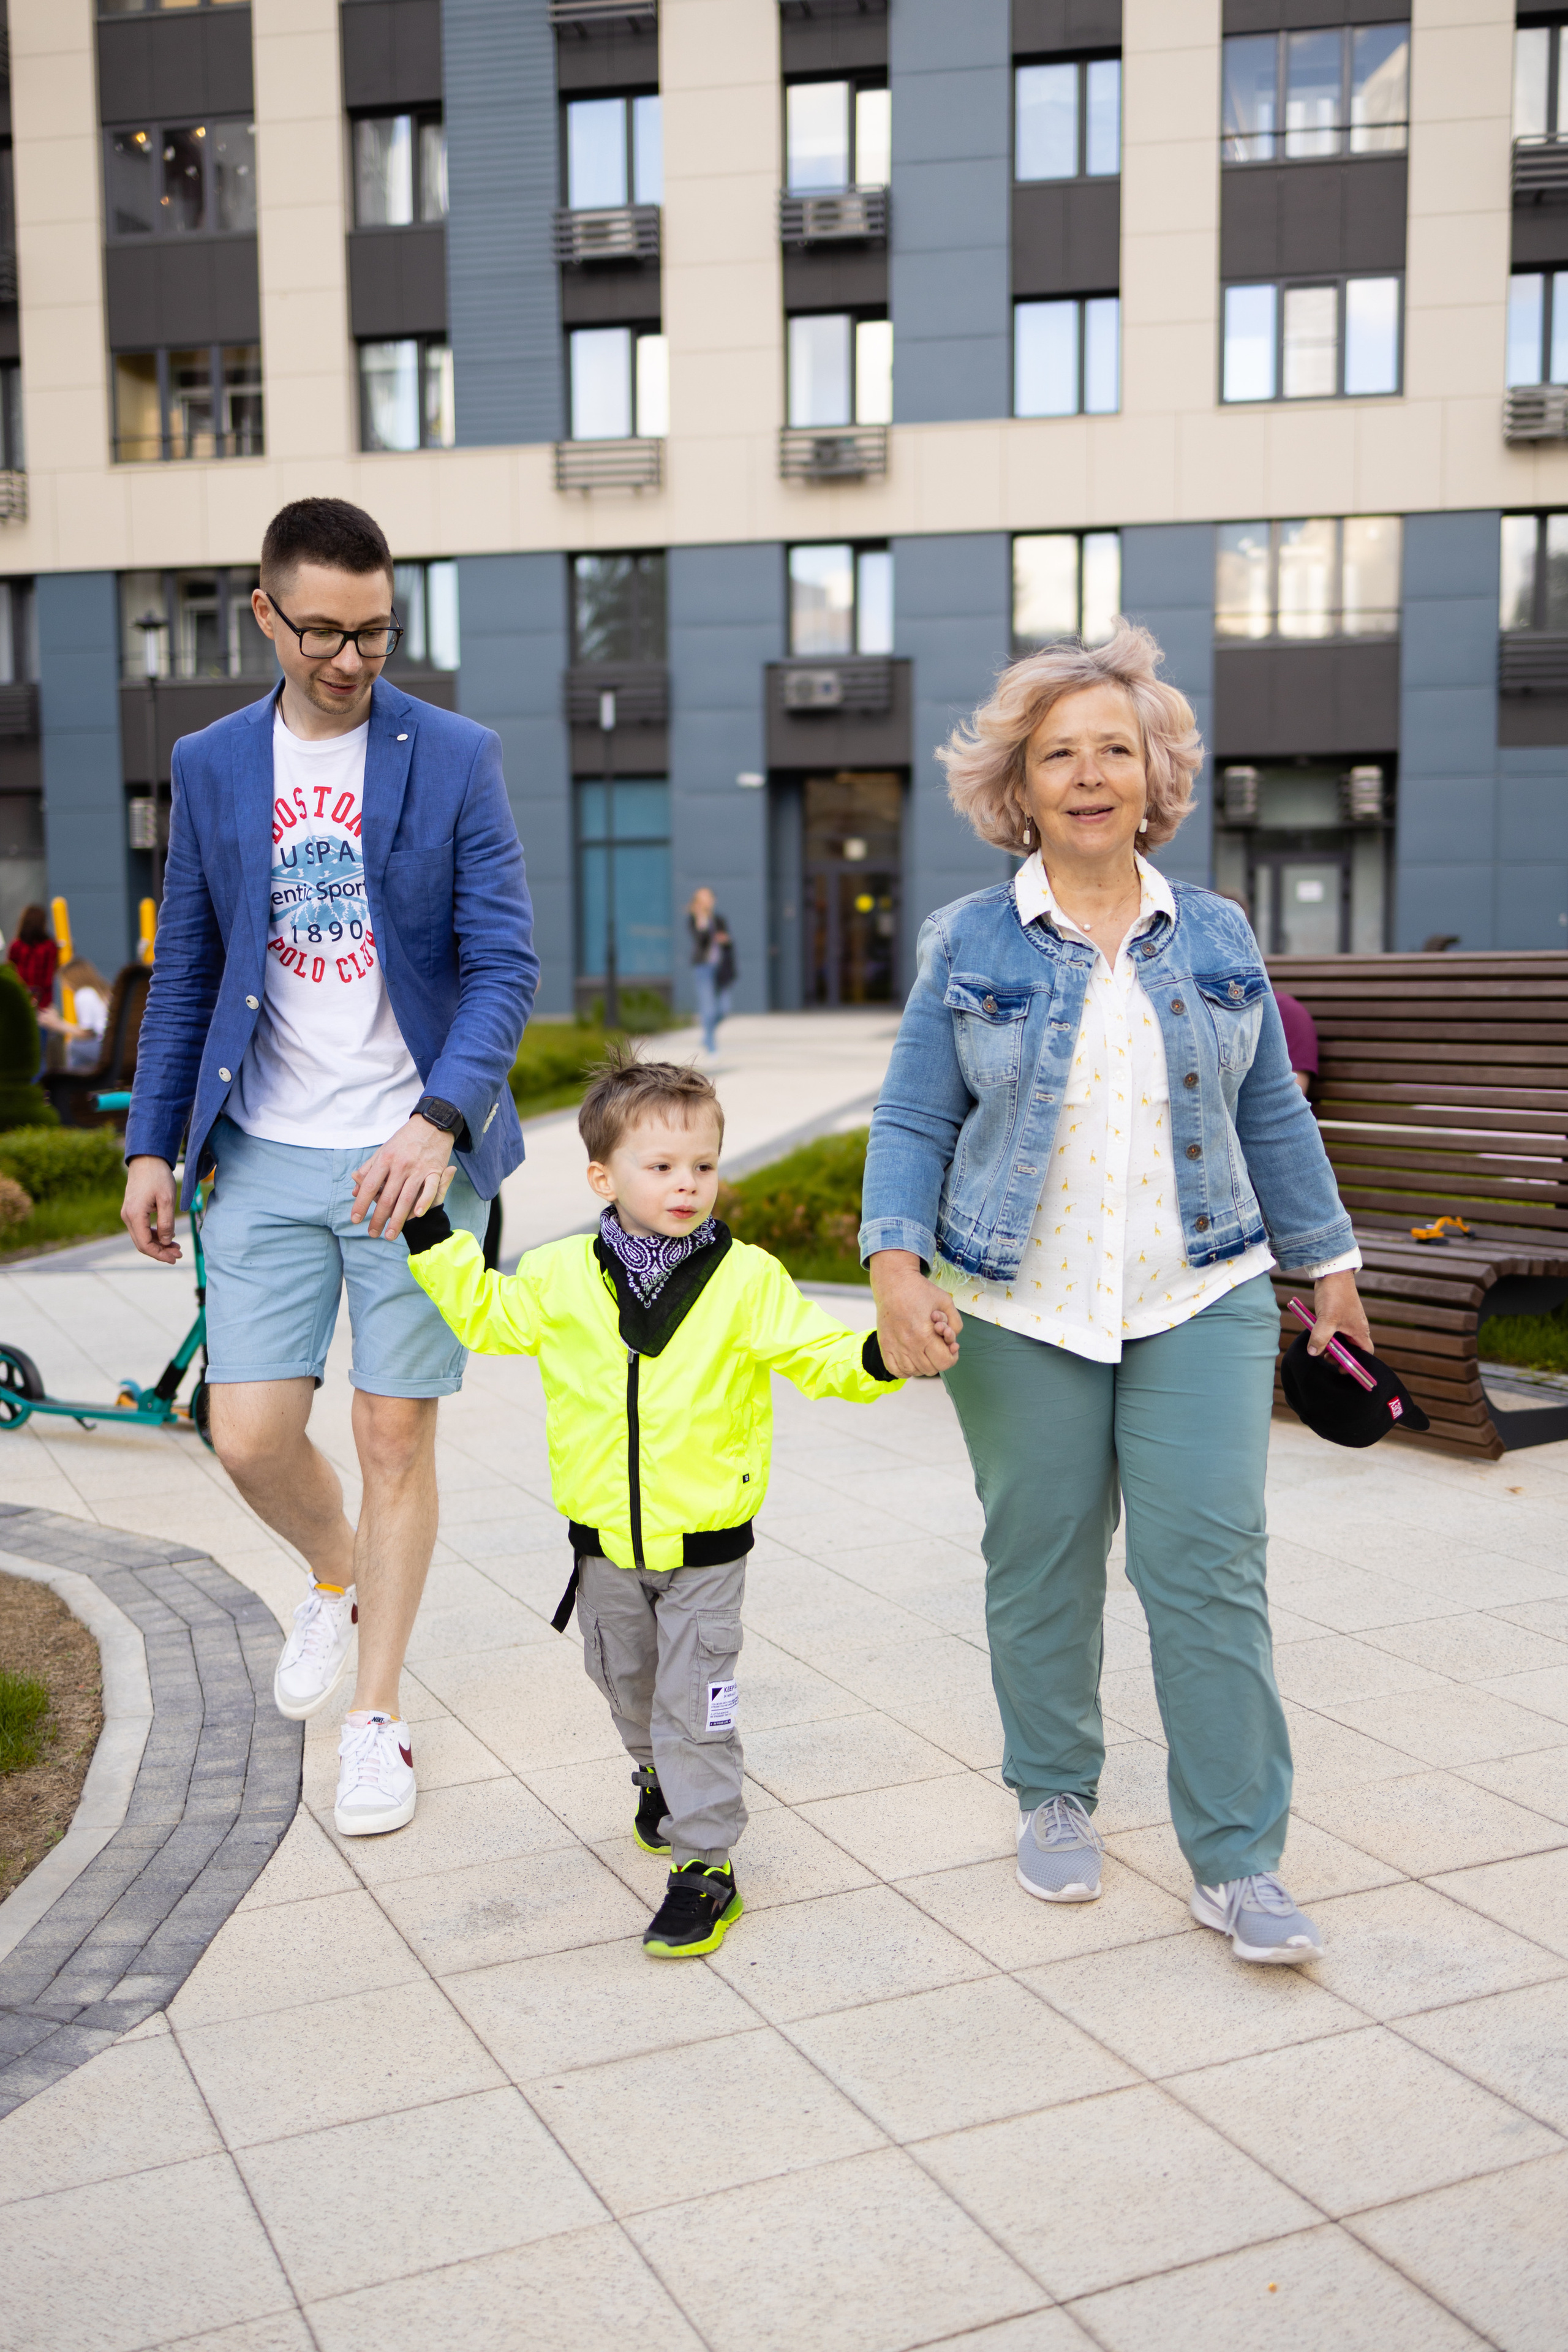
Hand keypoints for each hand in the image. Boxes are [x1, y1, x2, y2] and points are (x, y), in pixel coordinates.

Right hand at [122, 1155, 180, 1263]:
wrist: (147, 1159)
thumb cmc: (158, 1177)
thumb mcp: (167, 1200)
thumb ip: (166, 1223)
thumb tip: (166, 1241)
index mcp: (135, 1215)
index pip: (145, 1244)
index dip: (160, 1254)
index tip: (175, 1258)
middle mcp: (127, 1217)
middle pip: (142, 1243)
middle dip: (161, 1252)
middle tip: (179, 1254)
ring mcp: (128, 1214)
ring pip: (142, 1237)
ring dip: (158, 1244)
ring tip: (176, 1246)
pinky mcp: (132, 1210)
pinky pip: (141, 1228)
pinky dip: (154, 1235)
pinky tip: (168, 1235)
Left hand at [351, 1116, 455, 1240]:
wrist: (432, 1124)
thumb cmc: (405, 1140)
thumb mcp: (384, 1150)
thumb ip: (369, 1170)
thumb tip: (356, 1189)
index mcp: (385, 1159)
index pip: (369, 1186)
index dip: (361, 1204)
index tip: (355, 1219)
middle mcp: (401, 1165)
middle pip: (387, 1197)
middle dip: (378, 1218)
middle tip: (372, 1233)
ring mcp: (418, 1168)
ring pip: (406, 1198)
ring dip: (398, 1219)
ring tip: (390, 1235)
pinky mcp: (435, 1170)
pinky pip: (429, 1189)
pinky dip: (423, 1202)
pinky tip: (416, 1215)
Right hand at [870, 1249, 961, 1377]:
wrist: (894, 1282)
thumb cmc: (921, 1291)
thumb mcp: (947, 1302)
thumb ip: (956, 1324)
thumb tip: (952, 1344)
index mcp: (925, 1334)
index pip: (944, 1363)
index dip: (951, 1357)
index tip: (950, 1347)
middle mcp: (909, 1344)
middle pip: (929, 1370)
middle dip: (938, 1360)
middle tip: (937, 1345)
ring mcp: (895, 1346)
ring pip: (913, 1372)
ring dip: (922, 1365)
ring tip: (924, 1350)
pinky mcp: (884, 1345)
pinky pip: (895, 1370)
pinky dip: (905, 1369)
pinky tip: (910, 1358)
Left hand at [1308, 1270, 1372, 1366]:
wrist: (1332, 1273)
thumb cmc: (1335, 1295)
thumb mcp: (1326, 1320)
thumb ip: (1320, 1338)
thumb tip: (1314, 1353)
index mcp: (1360, 1331)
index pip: (1366, 1353)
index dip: (1357, 1363)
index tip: (1343, 1368)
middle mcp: (1357, 1327)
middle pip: (1352, 1349)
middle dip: (1340, 1356)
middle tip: (1326, 1357)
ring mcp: (1348, 1321)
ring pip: (1342, 1340)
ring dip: (1332, 1346)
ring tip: (1319, 1348)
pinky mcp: (1338, 1315)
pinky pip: (1335, 1331)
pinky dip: (1327, 1335)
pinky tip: (1316, 1335)